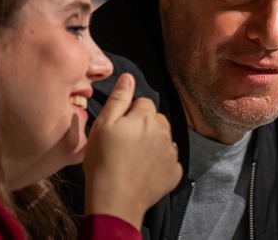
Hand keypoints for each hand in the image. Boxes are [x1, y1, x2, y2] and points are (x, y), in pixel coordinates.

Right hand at [82, 73, 181, 229]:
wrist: (114, 201)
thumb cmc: (103, 161)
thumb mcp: (103, 125)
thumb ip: (118, 98)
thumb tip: (128, 77)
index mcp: (146, 117)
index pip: (143, 103)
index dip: (129, 113)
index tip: (118, 128)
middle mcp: (164, 131)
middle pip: (156, 119)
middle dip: (144, 125)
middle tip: (125, 142)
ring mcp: (171, 153)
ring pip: (164, 138)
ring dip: (153, 142)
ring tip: (133, 158)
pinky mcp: (174, 173)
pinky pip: (170, 160)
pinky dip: (160, 163)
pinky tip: (145, 171)